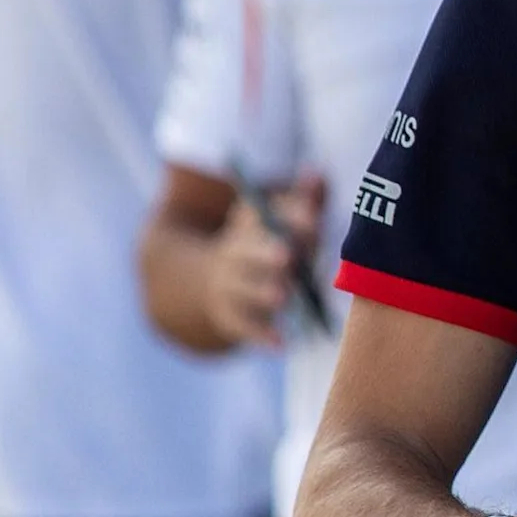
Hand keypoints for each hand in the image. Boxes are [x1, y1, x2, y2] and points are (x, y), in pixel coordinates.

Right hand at [200, 194, 301, 347]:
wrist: (199, 281)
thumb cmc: (262, 245)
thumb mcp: (276, 219)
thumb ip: (303, 200)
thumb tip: (318, 172)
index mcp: (250, 224)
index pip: (269, 216)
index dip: (292, 217)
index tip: (313, 218)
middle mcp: (237, 252)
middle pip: (251, 252)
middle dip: (268, 253)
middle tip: (288, 255)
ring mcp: (230, 285)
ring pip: (245, 289)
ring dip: (263, 293)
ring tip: (283, 296)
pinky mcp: (229, 316)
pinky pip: (244, 327)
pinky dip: (261, 335)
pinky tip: (281, 344)